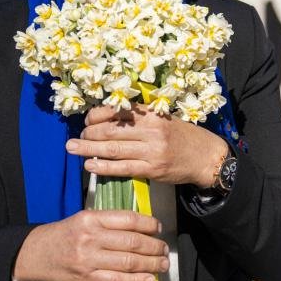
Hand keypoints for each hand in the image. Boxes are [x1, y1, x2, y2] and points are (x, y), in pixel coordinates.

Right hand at [12, 209, 169, 280]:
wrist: (35, 254)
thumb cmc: (65, 235)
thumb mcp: (84, 219)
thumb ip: (109, 221)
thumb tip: (142, 227)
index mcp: (92, 219)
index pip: (129, 220)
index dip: (149, 225)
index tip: (158, 229)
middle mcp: (91, 238)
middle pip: (133, 242)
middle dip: (154, 247)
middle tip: (164, 250)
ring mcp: (88, 260)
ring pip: (129, 262)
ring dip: (151, 264)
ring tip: (162, 264)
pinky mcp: (86, 279)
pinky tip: (149, 280)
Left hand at [67, 105, 228, 188]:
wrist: (207, 157)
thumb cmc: (185, 136)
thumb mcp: (165, 119)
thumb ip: (141, 118)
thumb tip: (109, 119)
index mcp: (152, 114)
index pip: (116, 111)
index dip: (96, 116)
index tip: (87, 121)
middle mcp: (151, 130)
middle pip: (110, 130)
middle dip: (88, 134)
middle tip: (74, 138)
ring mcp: (151, 151)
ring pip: (112, 149)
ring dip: (88, 149)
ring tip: (72, 149)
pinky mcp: (152, 169)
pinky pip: (122, 168)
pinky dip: (103, 167)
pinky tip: (90, 166)